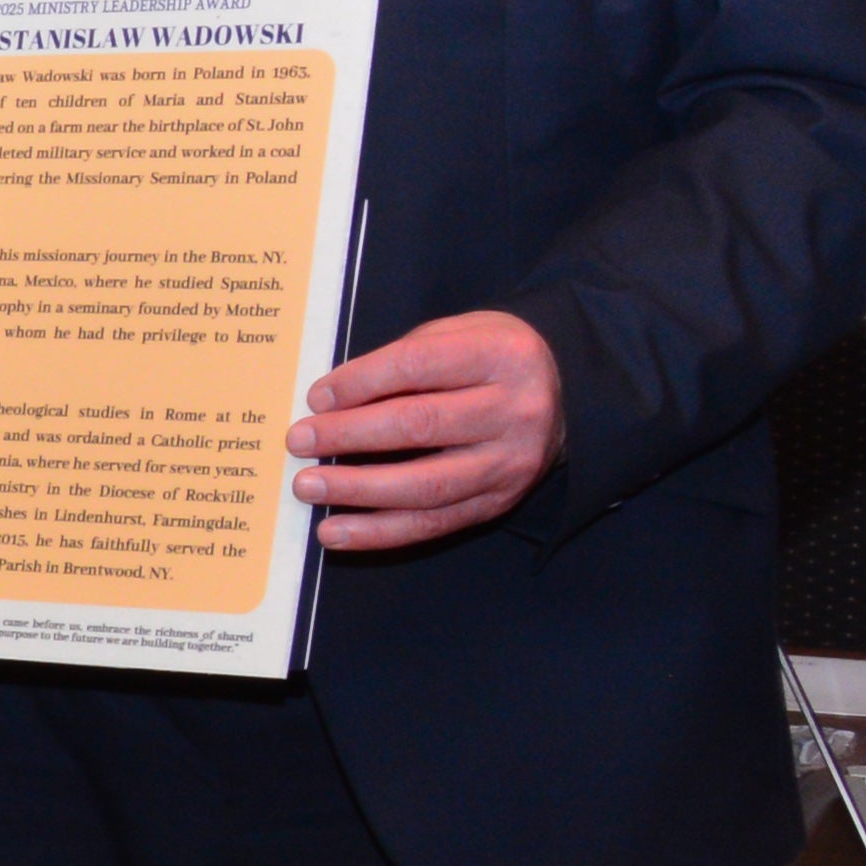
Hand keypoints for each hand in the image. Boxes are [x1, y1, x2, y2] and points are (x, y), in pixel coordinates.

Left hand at [290, 308, 567, 550]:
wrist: (566, 394)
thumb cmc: (489, 358)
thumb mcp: (457, 333)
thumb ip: (403, 358)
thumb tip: (330, 400)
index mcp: (501, 356)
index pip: (418, 366)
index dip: (361, 382)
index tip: (316, 397)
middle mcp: (513, 411)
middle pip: (420, 425)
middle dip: (350, 435)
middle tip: (298, 441)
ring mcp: (510, 463)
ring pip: (425, 485)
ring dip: (358, 490)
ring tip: (307, 486)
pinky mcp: (499, 503)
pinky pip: (433, 524)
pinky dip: (378, 532)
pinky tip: (334, 531)